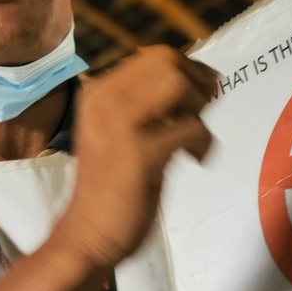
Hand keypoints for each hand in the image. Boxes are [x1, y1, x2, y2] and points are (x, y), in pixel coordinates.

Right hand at [56, 46, 216, 268]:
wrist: (88, 235)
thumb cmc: (111, 186)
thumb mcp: (124, 132)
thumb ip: (150, 105)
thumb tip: (199, 80)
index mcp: (100, 92)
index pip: (156, 55)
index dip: (190, 69)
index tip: (202, 95)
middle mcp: (104, 100)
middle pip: (169, 61)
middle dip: (198, 83)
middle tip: (203, 112)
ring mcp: (119, 124)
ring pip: (178, 84)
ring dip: (199, 108)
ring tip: (194, 136)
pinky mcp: (139, 153)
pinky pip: (190, 127)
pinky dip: (203, 143)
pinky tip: (195, 159)